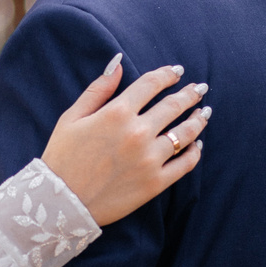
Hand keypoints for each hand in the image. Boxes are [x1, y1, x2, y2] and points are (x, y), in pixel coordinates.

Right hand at [40, 55, 208, 224]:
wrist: (61, 203)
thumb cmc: (62, 157)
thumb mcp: (72, 117)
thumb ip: (98, 89)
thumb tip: (118, 64)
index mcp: (117, 113)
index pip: (152, 84)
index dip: (168, 74)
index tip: (177, 71)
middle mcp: (138, 133)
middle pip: (174, 105)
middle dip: (190, 93)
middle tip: (200, 88)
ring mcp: (149, 159)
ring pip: (185, 133)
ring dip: (198, 119)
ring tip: (204, 113)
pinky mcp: (155, 182)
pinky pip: (185, 164)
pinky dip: (195, 152)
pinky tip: (197, 145)